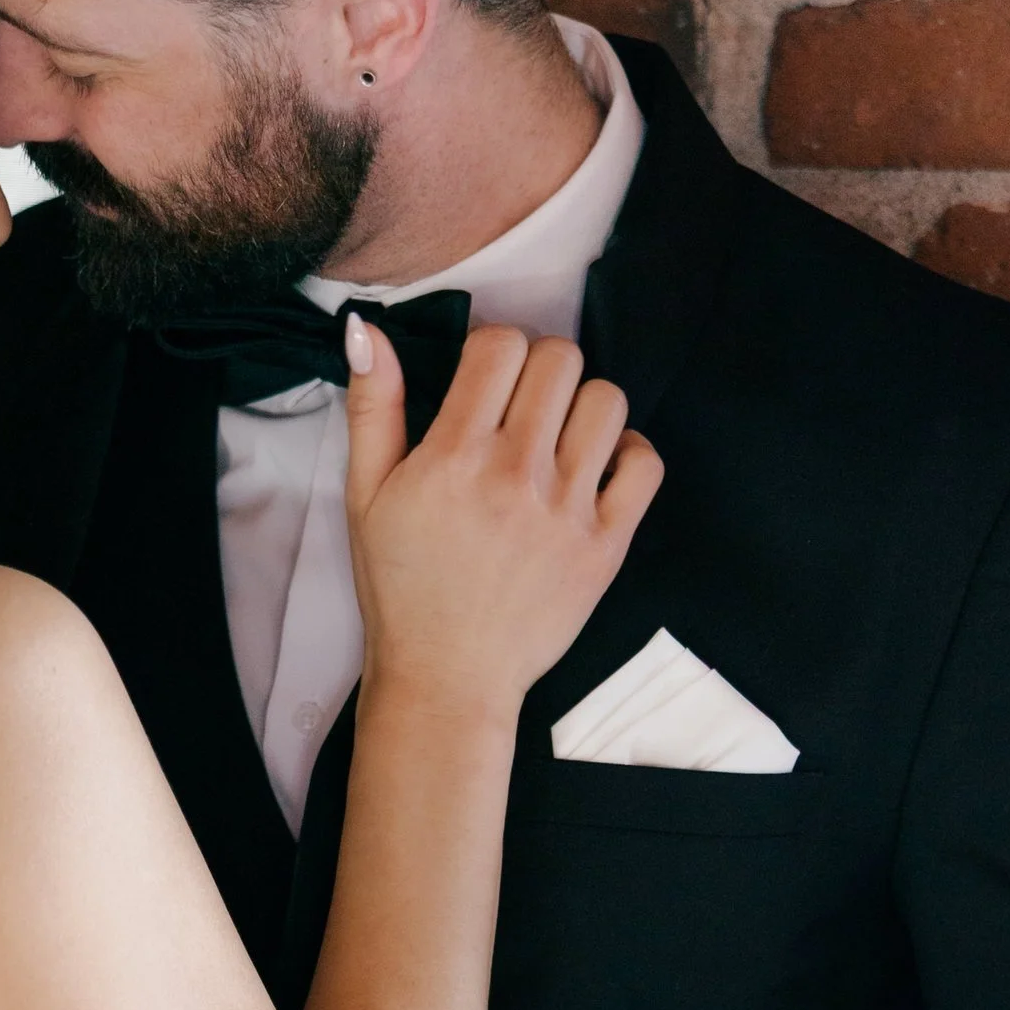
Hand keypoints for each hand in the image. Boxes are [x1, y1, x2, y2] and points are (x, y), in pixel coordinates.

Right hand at [344, 317, 661, 716]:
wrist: (445, 679)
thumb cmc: (401, 589)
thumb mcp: (365, 497)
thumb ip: (372, 408)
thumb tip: (367, 330)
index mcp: (455, 456)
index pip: (501, 345)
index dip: (492, 350)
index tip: (483, 383)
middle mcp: (517, 475)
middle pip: (560, 360)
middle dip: (539, 370)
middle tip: (520, 409)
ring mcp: (568, 511)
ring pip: (606, 401)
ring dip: (582, 407)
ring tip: (557, 439)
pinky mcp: (605, 546)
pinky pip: (645, 464)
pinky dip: (627, 455)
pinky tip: (593, 471)